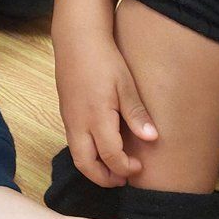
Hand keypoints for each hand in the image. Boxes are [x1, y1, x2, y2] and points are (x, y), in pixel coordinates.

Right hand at [55, 35, 157, 185]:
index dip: (125, 168)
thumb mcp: (125, 84)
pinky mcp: (65, 113)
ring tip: (114, 168)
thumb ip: (136, 114)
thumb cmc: (103, 59)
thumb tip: (152, 139)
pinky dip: (87, 154)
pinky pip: (73, 143)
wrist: (76, 39)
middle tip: (123, 180)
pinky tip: (101, 147)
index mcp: (96, 117)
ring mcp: (69, 118)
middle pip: (86, 165)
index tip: (139, 167)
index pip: (110, 156)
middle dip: (104, 179)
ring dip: (94, 168)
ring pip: (77, 156)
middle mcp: (78, 123)